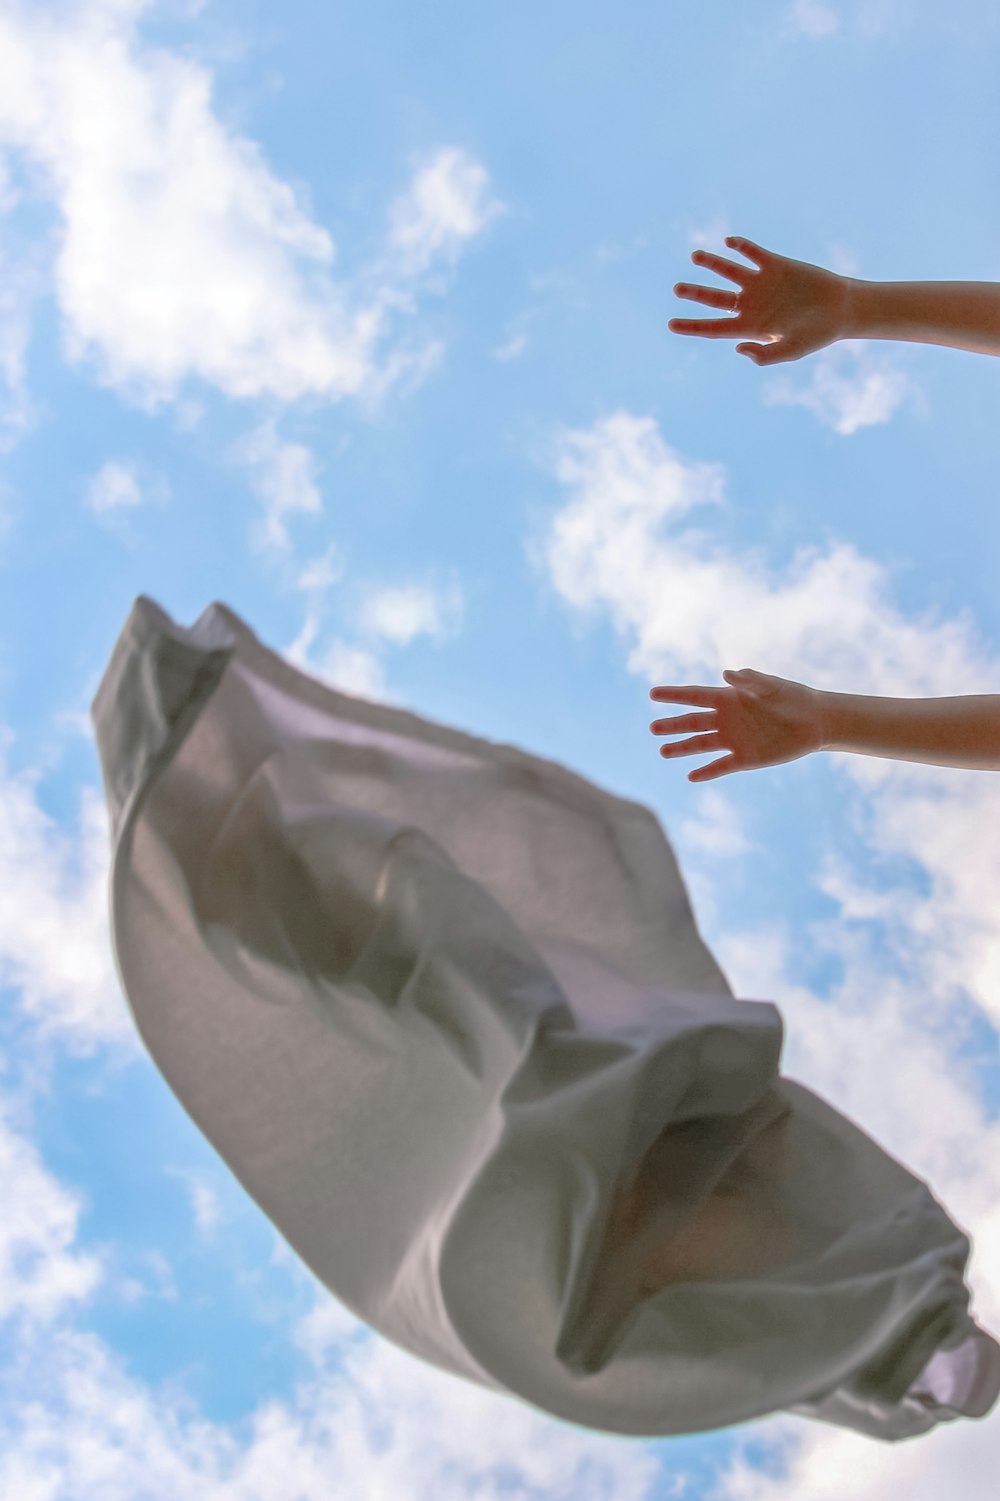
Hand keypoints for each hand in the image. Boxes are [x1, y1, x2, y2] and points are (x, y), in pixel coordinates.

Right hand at [648, 668, 825, 781]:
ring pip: (701, 744)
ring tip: (663, 751)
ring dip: (682, 748)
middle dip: (672, 725)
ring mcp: (733, 739)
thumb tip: (726, 674)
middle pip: (693, 722)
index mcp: (729, 698)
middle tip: (653, 728)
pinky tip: (691, 777)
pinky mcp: (744, 758)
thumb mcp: (773, 686)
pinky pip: (720, 766)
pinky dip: (706, 772)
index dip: (673, 695)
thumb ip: (750, 680)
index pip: (695, 696)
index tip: (652, 693)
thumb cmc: (794, 698)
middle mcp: (726, 719)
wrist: (815, 722)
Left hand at [669, 236, 852, 365]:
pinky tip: (730, 241)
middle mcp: (750, 303)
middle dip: (695, 293)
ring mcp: (761, 283)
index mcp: (749, 326)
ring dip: (712, 263)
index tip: (670, 324)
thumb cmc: (816, 336)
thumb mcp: (791, 351)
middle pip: (715, 298)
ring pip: (729, 272)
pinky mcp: (776, 265)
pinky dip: (742, 247)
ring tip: (695, 256)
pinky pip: (753, 253)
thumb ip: (765, 354)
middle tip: (677, 288)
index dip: (692, 326)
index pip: (714, 327)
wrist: (841, 310)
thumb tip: (738, 348)